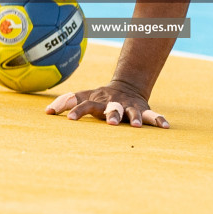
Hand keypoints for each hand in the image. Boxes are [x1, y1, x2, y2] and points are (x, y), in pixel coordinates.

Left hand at [46, 81, 168, 127]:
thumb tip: (46, 112)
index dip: (78, 111)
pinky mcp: (142, 110)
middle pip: (112, 109)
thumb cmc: (99, 97)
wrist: (126, 86)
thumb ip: (66, 101)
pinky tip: (166, 127)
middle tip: (112, 123)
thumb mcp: (84, 96)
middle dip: (113, 115)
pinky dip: (159, 120)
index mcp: (98, 102)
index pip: (85, 105)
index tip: (69, 119)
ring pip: (133, 112)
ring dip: (135, 118)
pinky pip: (152, 115)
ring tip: (136, 126)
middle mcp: (114, 104)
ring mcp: (129, 107)